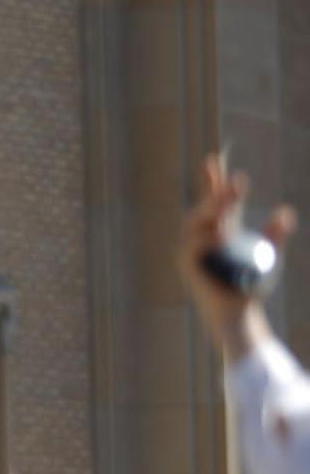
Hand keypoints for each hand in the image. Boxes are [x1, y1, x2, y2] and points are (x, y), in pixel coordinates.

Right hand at [180, 152, 294, 361]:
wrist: (239, 314)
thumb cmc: (251, 287)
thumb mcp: (268, 255)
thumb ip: (275, 234)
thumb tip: (286, 212)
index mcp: (220, 231)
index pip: (216, 201)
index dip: (214, 181)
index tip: (213, 159)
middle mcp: (202, 236)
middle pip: (205, 206)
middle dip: (217, 191)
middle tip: (236, 182)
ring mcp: (192, 248)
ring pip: (196, 220)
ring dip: (213, 208)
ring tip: (230, 198)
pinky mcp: (187, 263)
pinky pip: (194, 245)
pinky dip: (208, 239)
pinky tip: (223, 236)